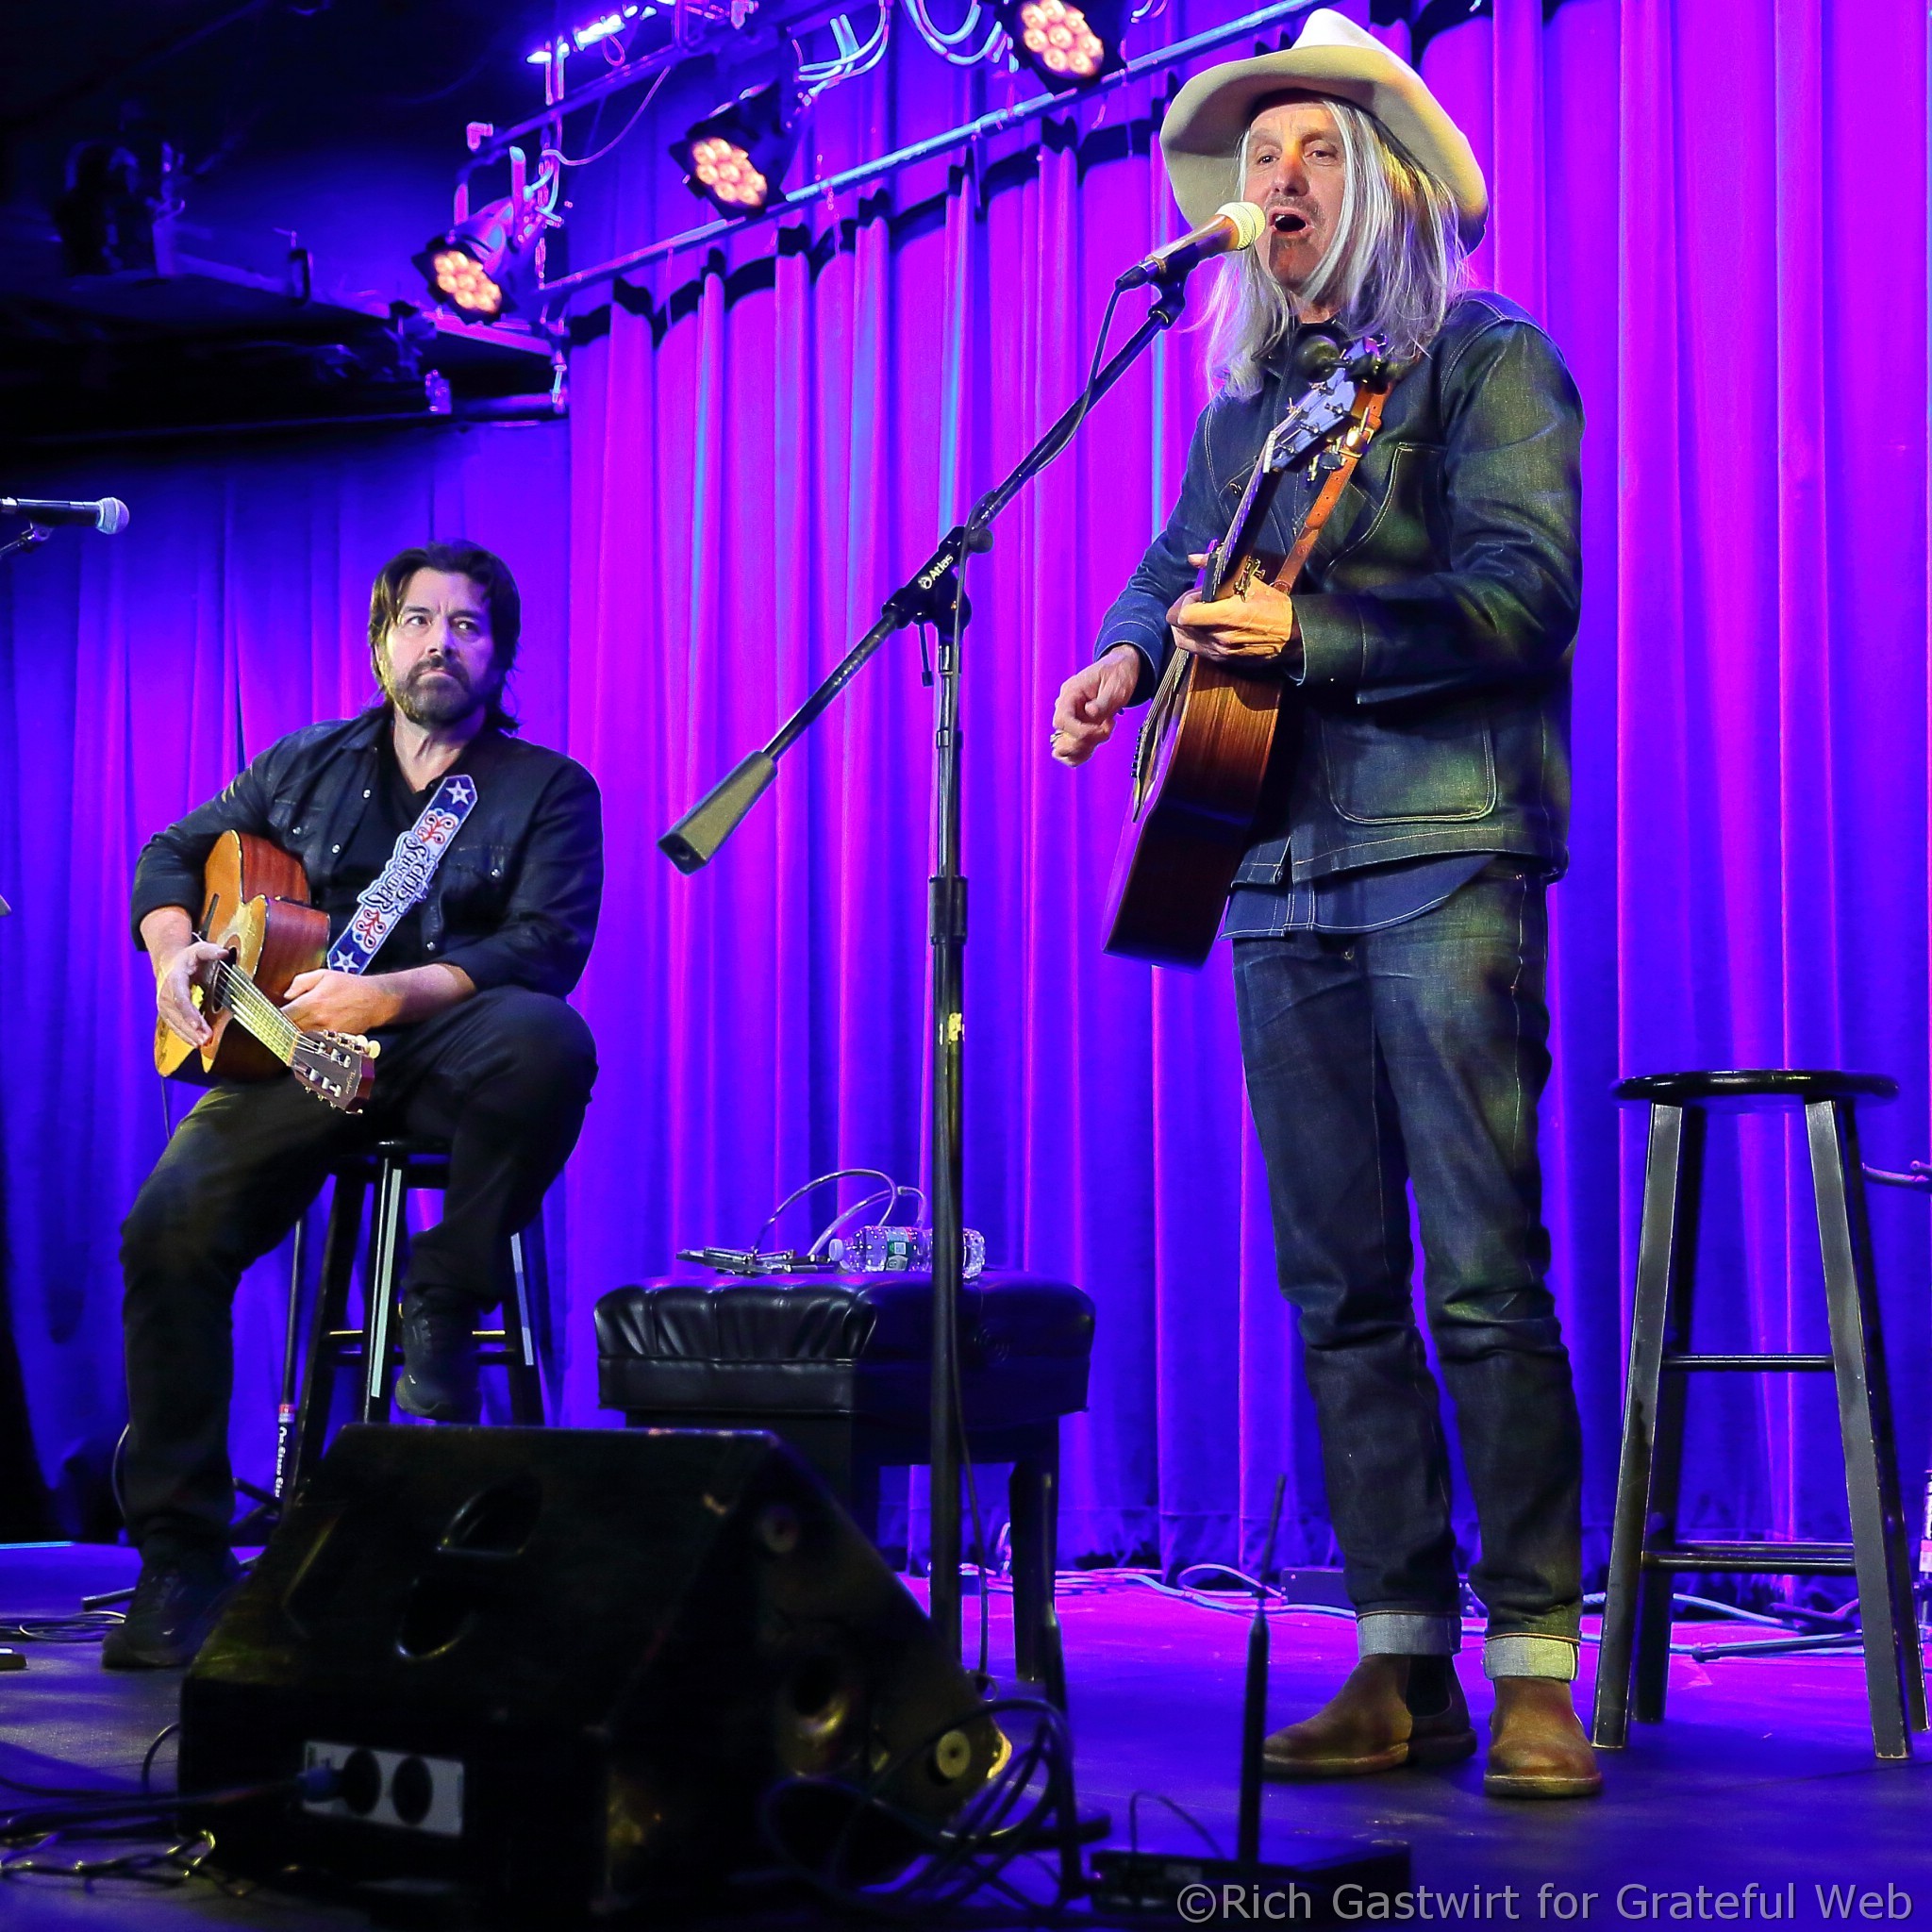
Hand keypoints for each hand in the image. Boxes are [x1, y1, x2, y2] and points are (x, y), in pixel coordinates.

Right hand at [154, 939, 231, 1047]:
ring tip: (203, 1044)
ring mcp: (163, 1004)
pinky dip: (183, 1035)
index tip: (197, 1025)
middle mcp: (165, 993)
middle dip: (191, 1028)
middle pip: (178, 1014)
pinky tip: (195, 1043)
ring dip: (188, 1035)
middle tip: (206, 1039)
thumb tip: (224, 952)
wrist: (169, 963)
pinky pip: (173, 1025)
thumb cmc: (188, 958)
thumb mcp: (199, 949)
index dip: (189, 1012)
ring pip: (174, 1022)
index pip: (181, 997)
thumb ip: (211, 951)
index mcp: (174, 978)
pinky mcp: (165, 1012)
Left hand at [281, 970, 400, 1035]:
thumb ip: (301, 982)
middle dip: (280, 1029)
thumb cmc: (350, 985)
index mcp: (313, 1002)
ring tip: (285, 1035)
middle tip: (274, 1027)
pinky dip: (307, 1043)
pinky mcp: (334, 1040)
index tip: (266, 1018)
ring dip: (292, 1037)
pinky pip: (315, 1044)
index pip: (284, 1015)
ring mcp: (327, 1032)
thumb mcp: (324, 975)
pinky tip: (303, 1040)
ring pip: (300, 1040)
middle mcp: (319, 1019)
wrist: (376, 1000)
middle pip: (289, 1030)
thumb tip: (286, 996)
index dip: (272, 1018)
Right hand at [1050, 646, 1142, 766]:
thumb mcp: (1116, 686)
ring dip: (1084, 749)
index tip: (1101, 729)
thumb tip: (1090, 713)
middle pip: (1061, 737)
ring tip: (1104, 732)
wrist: (1121, 669)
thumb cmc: (1118, 674)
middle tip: (1107, 729)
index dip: (1079, 732)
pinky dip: (1083, 753)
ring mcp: (1071, 719)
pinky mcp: (1079, 728)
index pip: (1062, 720)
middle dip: (1085, 741)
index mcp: (1071, 693)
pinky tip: (1100, 739)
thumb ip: (1102, 702)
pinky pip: (1072, 749)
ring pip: (1064, 748)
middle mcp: (1067, 707)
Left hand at [1167, 552, 1296, 664]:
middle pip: (1178, 628)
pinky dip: (1196, 637)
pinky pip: (1196, 650)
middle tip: (1196, 603)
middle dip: (1182, 612)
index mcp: (1226, 617)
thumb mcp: (1249, 581)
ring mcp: (1220, 652)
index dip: (1184, 602)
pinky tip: (1208, 626)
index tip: (1197, 595)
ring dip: (1186, 626)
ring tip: (1201, 614)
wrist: (1292, 635)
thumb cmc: (1274, 608)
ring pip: (1184, 641)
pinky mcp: (1222, 660)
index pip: (1183, 615)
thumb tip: (1194, 558)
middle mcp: (1220, 638)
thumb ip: (1217, 568)